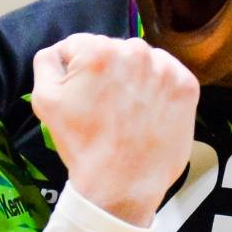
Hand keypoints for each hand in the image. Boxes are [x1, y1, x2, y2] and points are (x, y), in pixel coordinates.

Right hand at [31, 34, 197, 224]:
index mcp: (98, 50)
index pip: (79, 46)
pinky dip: (159, 90)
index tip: (82, 96)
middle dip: (108, 73)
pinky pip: (167, 76)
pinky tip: (148, 113)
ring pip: (142, 62)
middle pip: (114, 51)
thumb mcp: (45, 101)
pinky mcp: (186, 86)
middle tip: (105, 107)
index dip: (76, 72)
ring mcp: (165, 68)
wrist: (122, 185)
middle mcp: (135, 50)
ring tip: (128, 112)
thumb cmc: (82, 145)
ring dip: (135, 79)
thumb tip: (62, 51)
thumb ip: (47, 62)